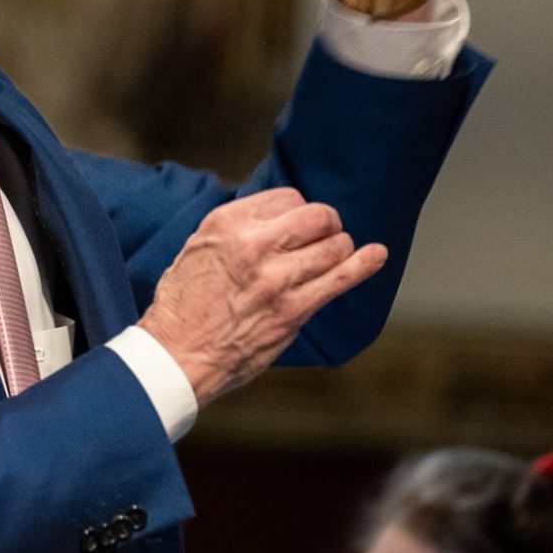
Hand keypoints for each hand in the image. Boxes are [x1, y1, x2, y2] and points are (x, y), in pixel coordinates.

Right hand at [138, 187, 386, 404]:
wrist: (174, 355)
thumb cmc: (182, 305)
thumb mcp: (198, 248)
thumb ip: (237, 229)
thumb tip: (274, 219)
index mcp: (228, 224)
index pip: (288, 198)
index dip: (298, 212)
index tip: (296, 227)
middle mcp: (255, 245)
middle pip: (317, 216)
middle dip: (326, 224)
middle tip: (323, 236)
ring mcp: (277, 279)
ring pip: (334, 245)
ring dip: (339, 248)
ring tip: (334, 255)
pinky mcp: (293, 310)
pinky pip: (341, 279)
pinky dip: (365, 264)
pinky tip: (377, 255)